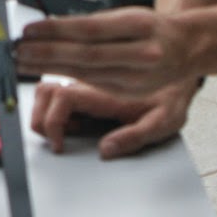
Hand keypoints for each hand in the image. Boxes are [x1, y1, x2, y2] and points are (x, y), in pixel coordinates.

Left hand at [16, 7, 204, 98]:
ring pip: (87, 72)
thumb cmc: (152, 27)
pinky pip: (92, 82)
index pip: (90, 30)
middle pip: (86, 55)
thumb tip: (53, 28)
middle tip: (19, 49)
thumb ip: (95, 24)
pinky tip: (46, 70)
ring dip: (50, 67)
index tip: (30, 30)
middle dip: (48, 53)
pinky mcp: (129, 90)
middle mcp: (141, 53)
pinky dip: (66, 75)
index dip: (56, 31)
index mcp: (140, 25)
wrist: (187, 48)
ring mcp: (136, 76)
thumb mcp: (129, 15)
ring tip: (24, 60)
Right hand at [29, 79, 197, 158]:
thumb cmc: (172, 97)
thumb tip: (106, 150)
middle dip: (39, 117)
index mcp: (106, 90)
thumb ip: (134, 136)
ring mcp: (86, 82)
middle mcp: (91, 82)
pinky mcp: (87, 84)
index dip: (52, 122)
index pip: (63, 98)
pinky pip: (58, 89)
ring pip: (47, 88)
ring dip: (43, 109)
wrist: (178, 66)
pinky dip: (52, 106)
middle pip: (45, 91)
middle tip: (51, 139)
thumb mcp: (163, 121)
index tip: (59, 143)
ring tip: (58, 131)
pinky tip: (68, 122)